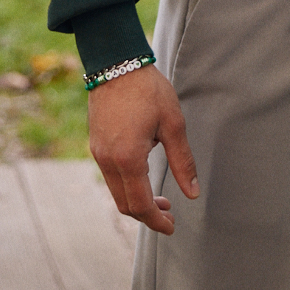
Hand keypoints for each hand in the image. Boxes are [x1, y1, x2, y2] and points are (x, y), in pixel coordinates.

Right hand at [88, 64, 197, 234]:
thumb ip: (183, 161)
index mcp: (128, 159)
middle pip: (125, 205)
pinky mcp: (96, 145)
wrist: (116, 63)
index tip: (172, 226)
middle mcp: (108, 161)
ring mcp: (98, 154)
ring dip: (137, 201)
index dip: (156, 221)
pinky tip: (144, 177)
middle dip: (147, 215)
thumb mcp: (173, 123)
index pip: (140, 205)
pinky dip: (127, 186)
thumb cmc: (148, 90)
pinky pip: (110, 177)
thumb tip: (193, 193)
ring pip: (116, 192)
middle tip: (169, 214)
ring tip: (160, 198)